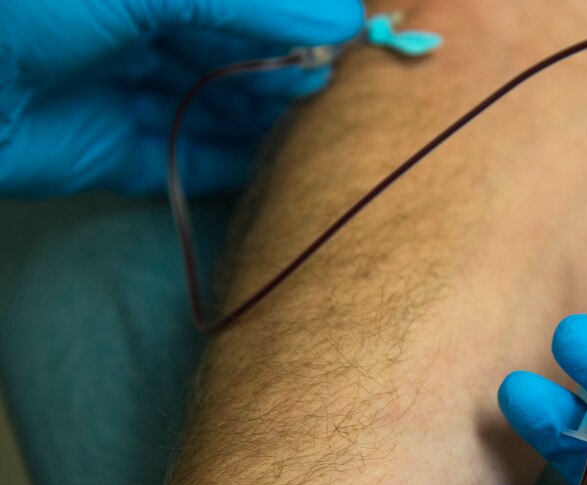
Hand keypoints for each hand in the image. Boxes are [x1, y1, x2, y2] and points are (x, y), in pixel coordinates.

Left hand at [0, 0, 363, 196]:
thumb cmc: (32, 6)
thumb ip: (250, 0)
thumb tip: (343, 23)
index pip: (252, 4)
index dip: (306, 23)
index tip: (360, 47)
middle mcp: (146, 30)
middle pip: (241, 57)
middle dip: (291, 77)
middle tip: (344, 103)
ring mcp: (129, 93)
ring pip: (220, 110)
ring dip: (269, 125)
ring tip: (323, 140)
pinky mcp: (113, 154)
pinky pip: (186, 163)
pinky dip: (230, 169)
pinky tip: (274, 172)